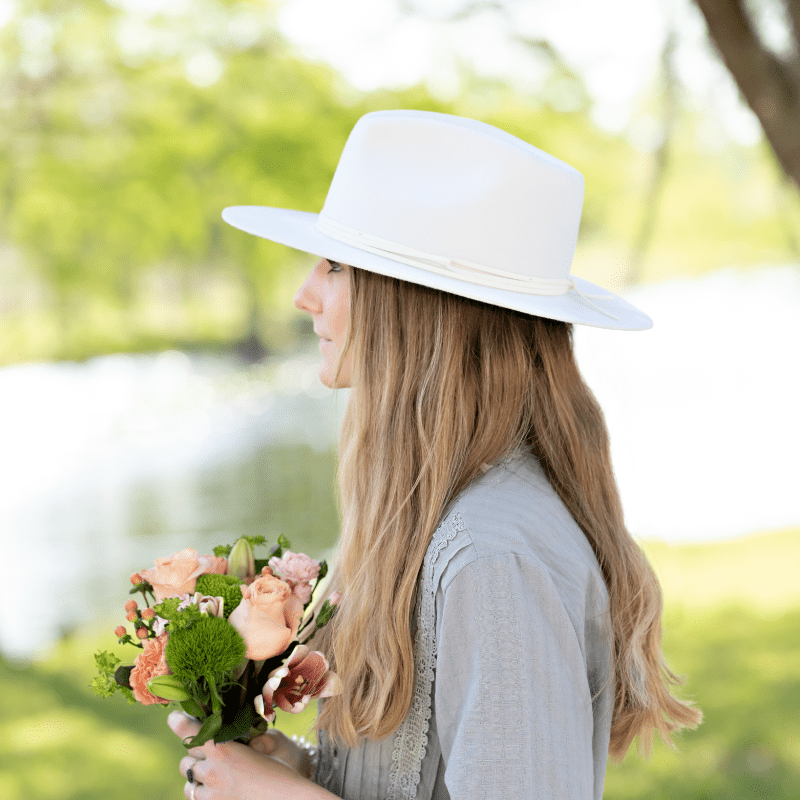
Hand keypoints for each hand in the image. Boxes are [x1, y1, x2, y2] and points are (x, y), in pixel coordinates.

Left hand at [168, 711, 330, 799]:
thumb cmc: (280, 774)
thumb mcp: (262, 750)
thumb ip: (240, 742)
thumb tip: (230, 739)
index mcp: (223, 750)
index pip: (191, 732)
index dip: (179, 723)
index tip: (174, 717)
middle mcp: (212, 771)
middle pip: (187, 757)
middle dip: (194, 753)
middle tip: (210, 751)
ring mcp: (210, 794)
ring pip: (188, 781)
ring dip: (196, 775)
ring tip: (212, 773)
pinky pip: (195, 797)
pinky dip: (201, 792)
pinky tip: (214, 789)